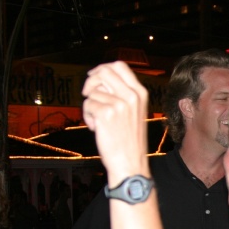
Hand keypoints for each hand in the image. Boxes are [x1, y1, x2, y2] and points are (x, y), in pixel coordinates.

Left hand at [82, 61, 149, 182]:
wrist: (130, 162)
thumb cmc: (129, 140)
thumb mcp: (134, 112)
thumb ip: (123, 94)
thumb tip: (99, 79)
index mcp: (140, 93)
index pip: (120, 66)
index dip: (103, 68)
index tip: (94, 75)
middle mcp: (131, 96)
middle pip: (104, 72)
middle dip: (91, 81)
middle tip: (88, 94)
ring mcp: (119, 104)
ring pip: (93, 92)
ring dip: (90, 106)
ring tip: (99, 122)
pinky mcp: (106, 113)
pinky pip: (88, 105)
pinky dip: (88, 117)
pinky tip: (98, 128)